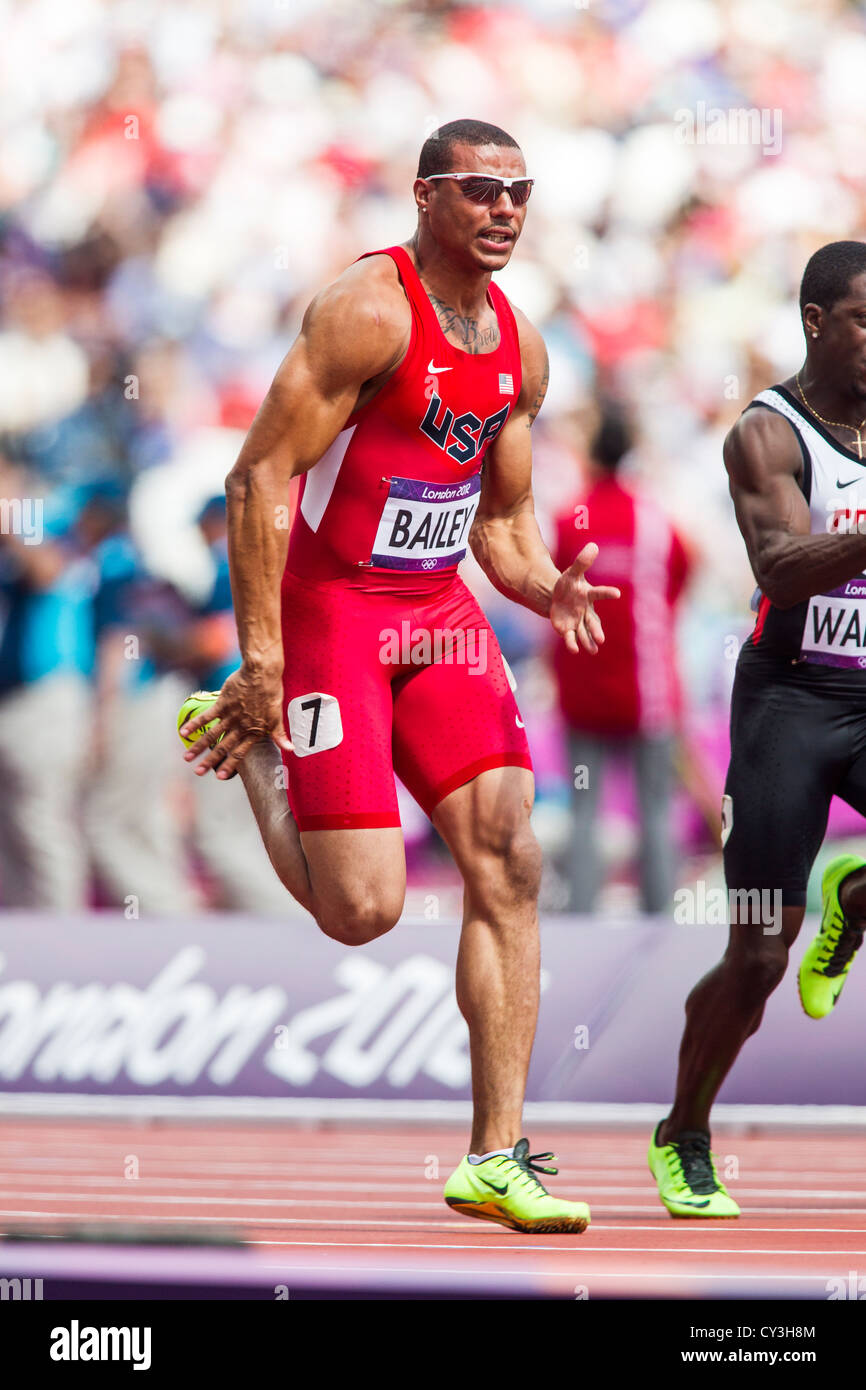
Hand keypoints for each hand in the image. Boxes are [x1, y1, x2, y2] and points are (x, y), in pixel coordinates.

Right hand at [179, 664, 291, 778]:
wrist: (262, 672)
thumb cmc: (271, 692)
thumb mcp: (277, 716)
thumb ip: (280, 735)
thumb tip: (291, 749)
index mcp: (254, 731)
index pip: (240, 753)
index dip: (230, 765)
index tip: (219, 777)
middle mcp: (241, 726)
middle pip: (223, 747)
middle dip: (210, 761)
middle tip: (198, 772)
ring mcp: (231, 715)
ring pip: (212, 734)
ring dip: (198, 747)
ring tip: (187, 758)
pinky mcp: (223, 703)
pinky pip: (207, 716)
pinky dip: (195, 724)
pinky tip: (183, 731)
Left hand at [549, 542, 620, 654]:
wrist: (557, 598)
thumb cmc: (568, 585)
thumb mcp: (572, 573)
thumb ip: (582, 562)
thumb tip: (593, 545)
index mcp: (589, 595)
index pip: (599, 594)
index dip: (607, 593)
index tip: (617, 593)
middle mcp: (586, 612)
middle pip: (592, 622)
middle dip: (596, 630)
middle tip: (601, 639)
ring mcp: (577, 622)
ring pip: (584, 633)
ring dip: (588, 641)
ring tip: (593, 650)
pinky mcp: (568, 630)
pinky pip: (570, 638)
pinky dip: (572, 643)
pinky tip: (574, 650)